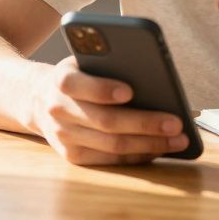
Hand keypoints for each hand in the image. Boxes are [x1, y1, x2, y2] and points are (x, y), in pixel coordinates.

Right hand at [29, 57, 188, 165]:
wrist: (39, 99)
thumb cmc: (79, 74)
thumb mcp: (85, 60)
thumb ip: (108, 64)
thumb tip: (153, 77)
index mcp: (61, 79)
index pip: (78, 85)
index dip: (103, 89)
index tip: (130, 91)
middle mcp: (58, 110)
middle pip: (105, 121)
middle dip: (145, 123)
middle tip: (176, 122)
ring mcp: (64, 137)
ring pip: (112, 145)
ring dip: (150, 144)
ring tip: (178, 139)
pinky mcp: (73, 156)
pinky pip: (111, 159)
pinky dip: (138, 155)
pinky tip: (161, 148)